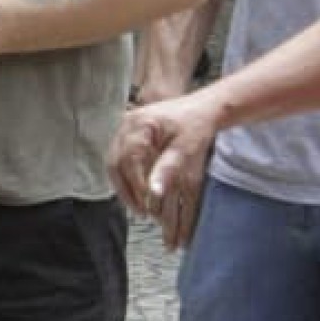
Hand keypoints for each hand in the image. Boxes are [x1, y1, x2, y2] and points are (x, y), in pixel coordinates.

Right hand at [110, 93, 219, 249]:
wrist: (204, 109)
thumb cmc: (197, 124)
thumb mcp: (186, 149)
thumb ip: (168, 169)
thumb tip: (153, 193)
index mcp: (140, 124)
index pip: (128, 160)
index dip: (136, 185)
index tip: (147, 203)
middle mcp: (128, 125)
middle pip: (115, 163)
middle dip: (126, 191)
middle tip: (141, 212)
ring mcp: (127, 129)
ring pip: (115, 163)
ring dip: (126, 187)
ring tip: (140, 206)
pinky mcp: (131, 136)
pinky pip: (121, 160)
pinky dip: (129, 178)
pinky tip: (140, 191)